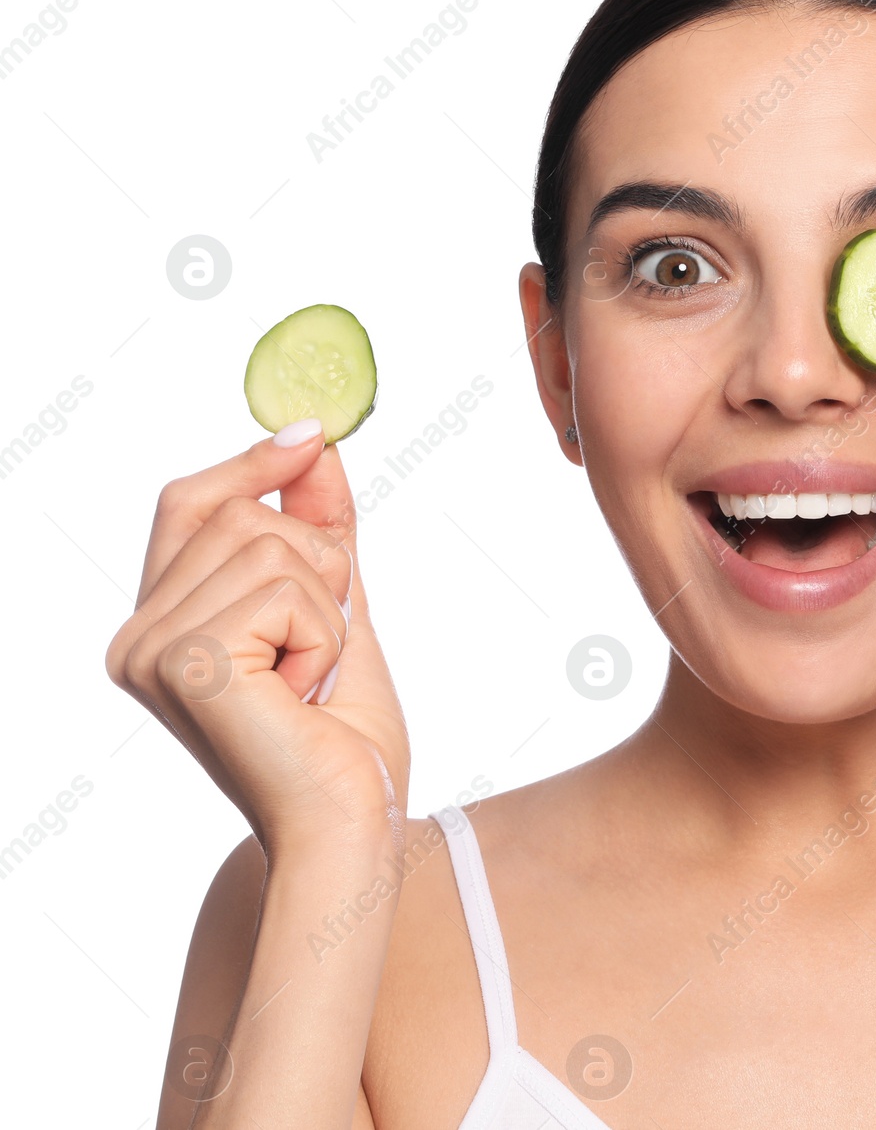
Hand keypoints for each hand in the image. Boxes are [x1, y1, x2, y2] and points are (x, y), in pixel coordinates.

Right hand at [105, 428, 408, 858]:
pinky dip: (325, 635)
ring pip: (271, 543)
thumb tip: (316, 445)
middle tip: (322, 649)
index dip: (252, 465)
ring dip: (327, 607)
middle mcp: (136, 637)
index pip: (190, 502)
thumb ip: (319, 533)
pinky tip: (307, 695)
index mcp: (158, 625)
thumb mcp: (337, 611)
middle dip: (319, 565)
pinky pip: (285, 587)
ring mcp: (153, 650)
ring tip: (313, 679)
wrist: (352, 825)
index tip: (315, 438)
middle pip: (241, 513)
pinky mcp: (188, 663)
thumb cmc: (343, 741)